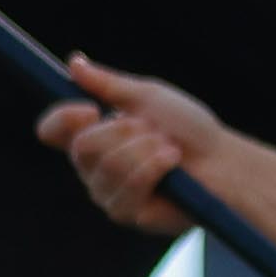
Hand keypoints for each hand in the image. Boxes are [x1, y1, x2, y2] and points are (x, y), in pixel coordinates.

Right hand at [36, 55, 237, 233]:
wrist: (223, 161)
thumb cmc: (189, 129)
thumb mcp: (148, 98)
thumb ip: (109, 84)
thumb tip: (75, 62)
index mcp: (93, 135)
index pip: (51, 131)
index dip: (62, 118)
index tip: (92, 108)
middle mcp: (92, 167)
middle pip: (82, 147)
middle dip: (125, 131)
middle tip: (155, 130)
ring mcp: (106, 192)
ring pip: (109, 165)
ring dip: (147, 149)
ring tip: (170, 149)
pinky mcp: (126, 213)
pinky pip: (127, 187)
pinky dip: (155, 168)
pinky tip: (172, 165)